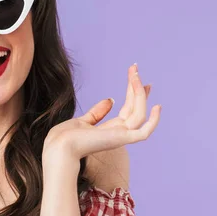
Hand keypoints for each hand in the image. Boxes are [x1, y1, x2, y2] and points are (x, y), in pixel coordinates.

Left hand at [42, 64, 160, 171]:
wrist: (59, 147)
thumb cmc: (64, 138)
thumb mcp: (83, 121)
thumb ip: (97, 113)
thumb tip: (111, 99)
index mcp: (109, 131)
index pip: (128, 110)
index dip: (133, 94)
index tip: (136, 78)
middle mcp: (118, 134)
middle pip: (134, 108)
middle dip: (137, 88)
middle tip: (135, 69)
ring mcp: (121, 137)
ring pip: (139, 113)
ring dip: (139, 93)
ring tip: (135, 75)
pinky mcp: (122, 139)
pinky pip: (144, 132)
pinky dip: (153, 121)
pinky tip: (157, 106)